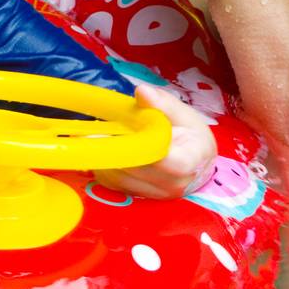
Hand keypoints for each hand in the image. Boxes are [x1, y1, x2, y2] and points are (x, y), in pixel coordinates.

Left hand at [94, 85, 214, 198]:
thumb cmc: (192, 137)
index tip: (117, 131)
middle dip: (114, 148)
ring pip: (121, 179)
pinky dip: (105, 167)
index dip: (140, 147)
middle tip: (90, 131)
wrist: (198, 165)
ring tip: (94, 137)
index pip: (164, 160)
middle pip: (136, 169)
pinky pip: (114, 185)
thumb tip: (142, 91)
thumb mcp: (185, 115)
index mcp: (189, 162)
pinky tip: (103, 150)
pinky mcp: (140, 197)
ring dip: (105, 158)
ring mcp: (155, 195)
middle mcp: (172, 184)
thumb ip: (163, 103)